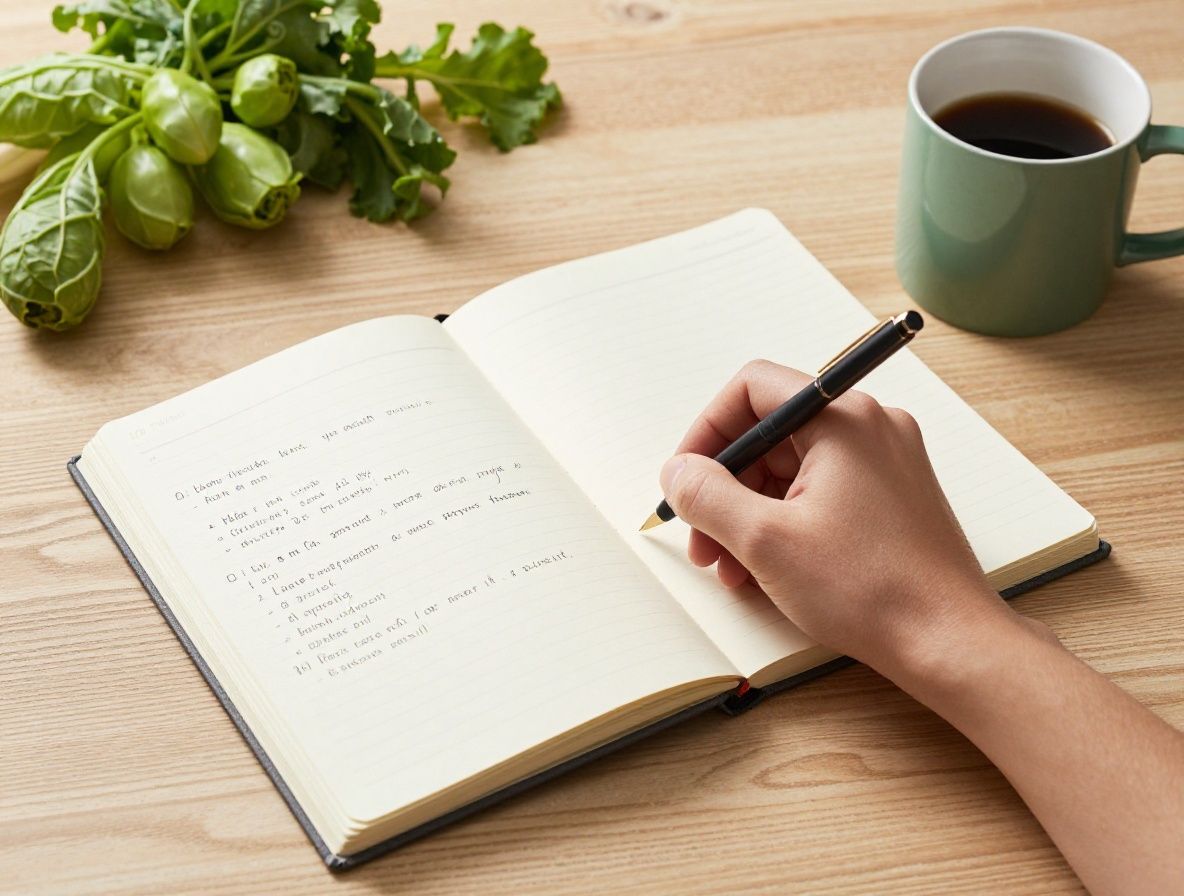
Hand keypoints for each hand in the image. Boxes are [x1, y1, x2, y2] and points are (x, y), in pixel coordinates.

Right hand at [658, 359, 1010, 677]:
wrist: (949, 642)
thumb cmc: (872, 590)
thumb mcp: (765, 540)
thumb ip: (708, 495)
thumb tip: (678, 472)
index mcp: (843, 420)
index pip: (753, 389)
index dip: (708, 430)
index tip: (687, 477)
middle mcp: (870, 428)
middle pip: (770, 434)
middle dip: (725, 487)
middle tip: (702, 538)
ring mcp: (885, 462)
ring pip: (791, 469)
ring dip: (749, 512)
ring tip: (731, 567)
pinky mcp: (891, 497)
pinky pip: (819, 493)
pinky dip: (784, 523)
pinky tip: (765, 570)